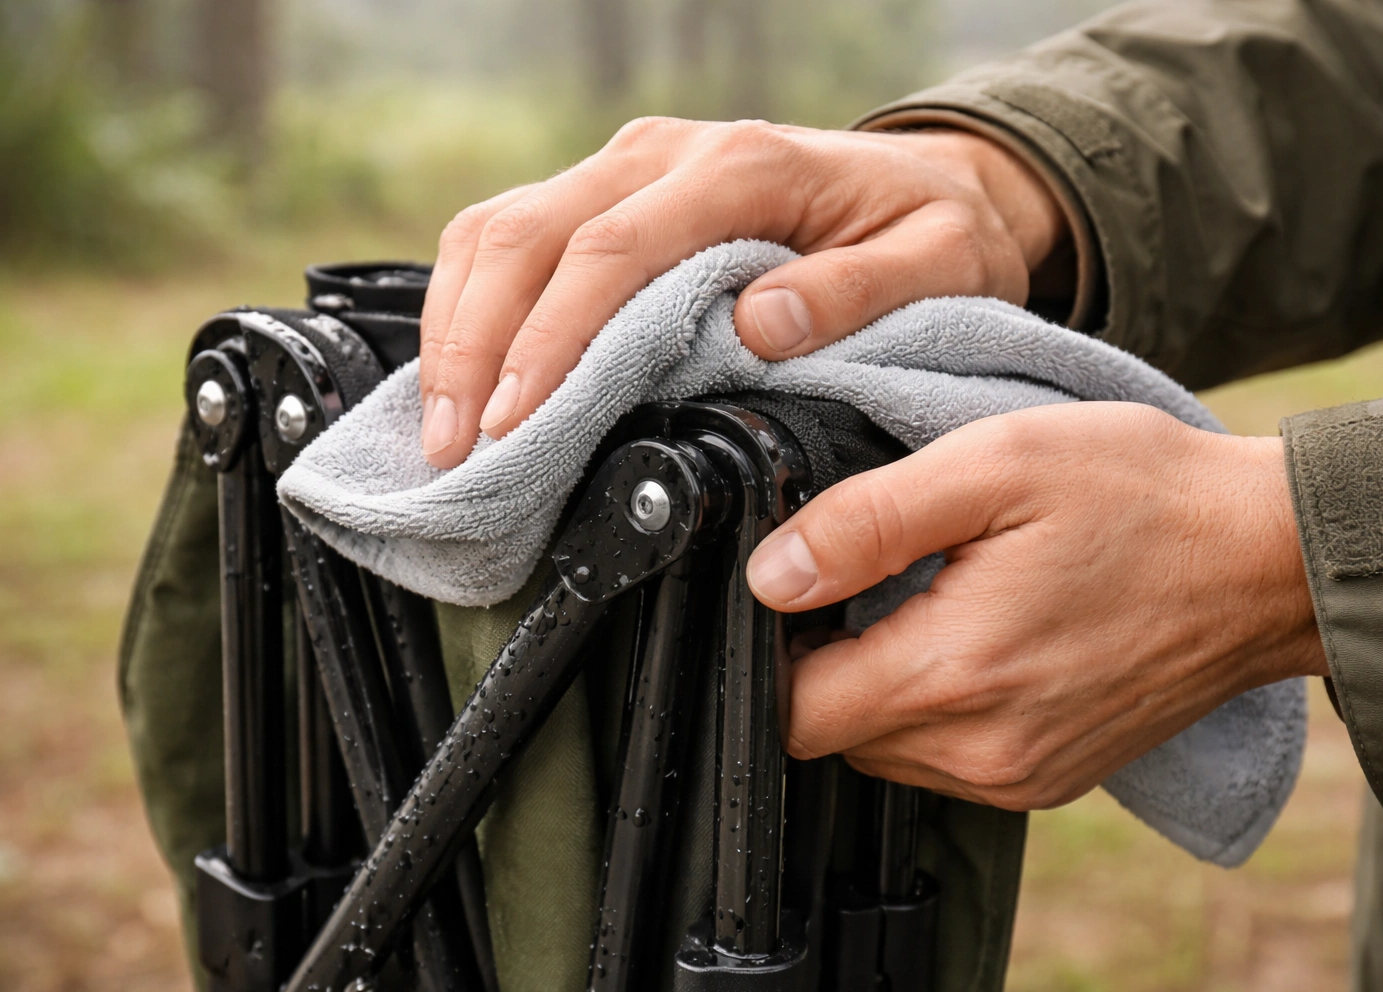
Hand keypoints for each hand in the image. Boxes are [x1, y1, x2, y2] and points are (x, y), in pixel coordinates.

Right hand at [418, 118, 1070, 466]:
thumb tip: (760, 327)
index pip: (613, 248)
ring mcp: (631, 167)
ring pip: (502, 228)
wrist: (929, 184)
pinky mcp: (613, 194)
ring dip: (456, 326)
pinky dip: (472, 304)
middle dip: (475, 344)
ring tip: (444, 428)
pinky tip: (462, 374)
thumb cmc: (932, 230)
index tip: (517, 422)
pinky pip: (514, 235)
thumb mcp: (938, 261)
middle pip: (530, 233)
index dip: (551, 339)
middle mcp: (667, 154)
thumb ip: (857, 290)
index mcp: (742, 166)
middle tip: (455, 447)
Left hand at [746, 402, 1327, 810]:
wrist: (1270, 560)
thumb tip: (771, 576)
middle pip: (834, 734)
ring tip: (939, 599)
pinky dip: (939, 705)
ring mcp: (1020, 777)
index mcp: (955, 675)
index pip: (793, 711)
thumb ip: (868, 521)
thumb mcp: (995, 465)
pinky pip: (945, 758)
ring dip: (885, 684)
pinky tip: (980, 636)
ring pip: (885, 750)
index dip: (778, 645)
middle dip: (832, 661)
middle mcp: (982, 752)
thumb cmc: (1143, 497)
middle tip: (884, 577)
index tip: (814, 584)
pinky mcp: (1048, 779)